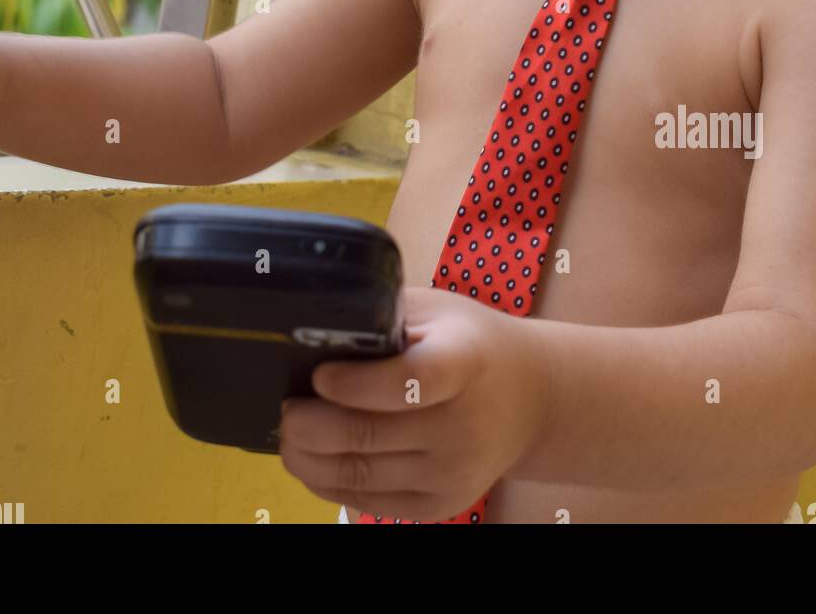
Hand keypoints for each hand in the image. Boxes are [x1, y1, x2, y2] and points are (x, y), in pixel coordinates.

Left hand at [277, 285, 550, 521]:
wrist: (529, 399)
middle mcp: (463, 424)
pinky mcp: (441, 505)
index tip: (321, 376)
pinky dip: (330, 484)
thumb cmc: (471, 343)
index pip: (413, 381)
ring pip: (361, 475)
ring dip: (309, 459)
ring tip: (289, 436)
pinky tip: (313, 461)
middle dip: (310, 425)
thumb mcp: (438, 311)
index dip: (358, 384)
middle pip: (370, 435)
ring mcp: (453, 472)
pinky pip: (372, 502)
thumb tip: (314, 331)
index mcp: (465, 361)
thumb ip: (384, 316)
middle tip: (286, 408)